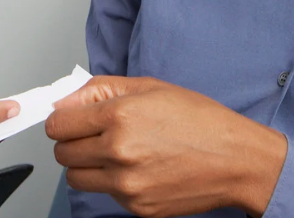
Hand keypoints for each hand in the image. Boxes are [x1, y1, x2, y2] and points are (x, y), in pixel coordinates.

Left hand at [45, 76, 286, 217]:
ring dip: (86, 164)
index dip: (62, 119)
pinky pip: (104, 193)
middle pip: (61, 153)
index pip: (58, 124)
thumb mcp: (148, 87)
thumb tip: (65, 99)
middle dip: (72, 141)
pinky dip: (112, 182)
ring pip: (76, 177)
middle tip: (93, 134)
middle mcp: (118, 152)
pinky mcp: (136, 207)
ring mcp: (127, 184)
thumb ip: (99, 90)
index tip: (70, 119)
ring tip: (112, 152)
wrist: (235, 159)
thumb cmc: (199, 120)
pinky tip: (137, 167)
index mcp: (119, 117)